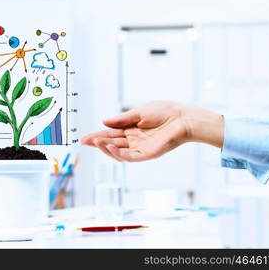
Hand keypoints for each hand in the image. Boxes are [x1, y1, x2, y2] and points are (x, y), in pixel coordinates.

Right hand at [81, 101, 223, 161]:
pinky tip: (109, 147)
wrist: (184, 118)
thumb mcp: (139, 112)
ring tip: (96, 141)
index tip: (85, 137)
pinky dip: (118, 154)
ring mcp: (141, 148)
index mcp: (133, 129)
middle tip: (84, 141)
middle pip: (112, 143)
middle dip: (98, 142)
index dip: (98, 135)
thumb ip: (121, 119)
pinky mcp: (148, 154)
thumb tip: (104, 121)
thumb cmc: (166, 112)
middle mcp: (135, 140)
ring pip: (119, 152)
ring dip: (106, 148)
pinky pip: (130, 157)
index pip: (112, 133)